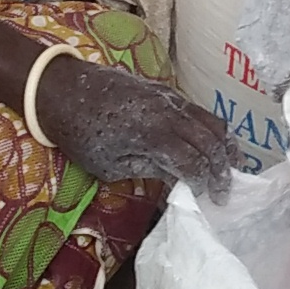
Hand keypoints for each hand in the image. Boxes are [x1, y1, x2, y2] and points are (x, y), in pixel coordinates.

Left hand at [32, 52, 245, 193]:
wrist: (60, 89)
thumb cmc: (78, 133)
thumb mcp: (109, 165)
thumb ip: (148, 168)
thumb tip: (178, 178)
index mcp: (153, 134)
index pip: (194, 161)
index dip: (207, 182)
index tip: (212, 200)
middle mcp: (168, 112)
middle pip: (211, 140)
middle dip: (222, 168)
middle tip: (225, 191)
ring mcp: (169, 98)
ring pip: (210, 120)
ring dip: (224, 145)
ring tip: (229, 167)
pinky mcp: (165, 91)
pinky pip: (197, 111)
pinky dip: (211, 130)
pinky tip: (210, 146)